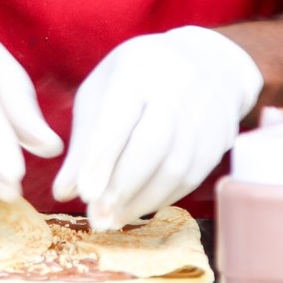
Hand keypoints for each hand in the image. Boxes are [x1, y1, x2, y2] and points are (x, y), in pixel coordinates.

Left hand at [53, 27, 262, 230]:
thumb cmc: (140, 77)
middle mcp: (177, 88)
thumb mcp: (103, 93)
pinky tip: (137, 209)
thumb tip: (62, 192)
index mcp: (139, 69)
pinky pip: (191, 176)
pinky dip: (162, 198)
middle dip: (122, 185)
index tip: (84, 192)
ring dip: (141, 200)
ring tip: (112, 220)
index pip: (119, 115)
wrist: (208, 62)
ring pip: (175, 166)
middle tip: (96, 216)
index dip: (102, 156)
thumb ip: (83, 142)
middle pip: (153, 143)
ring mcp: (203, 114)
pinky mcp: (219, 139)